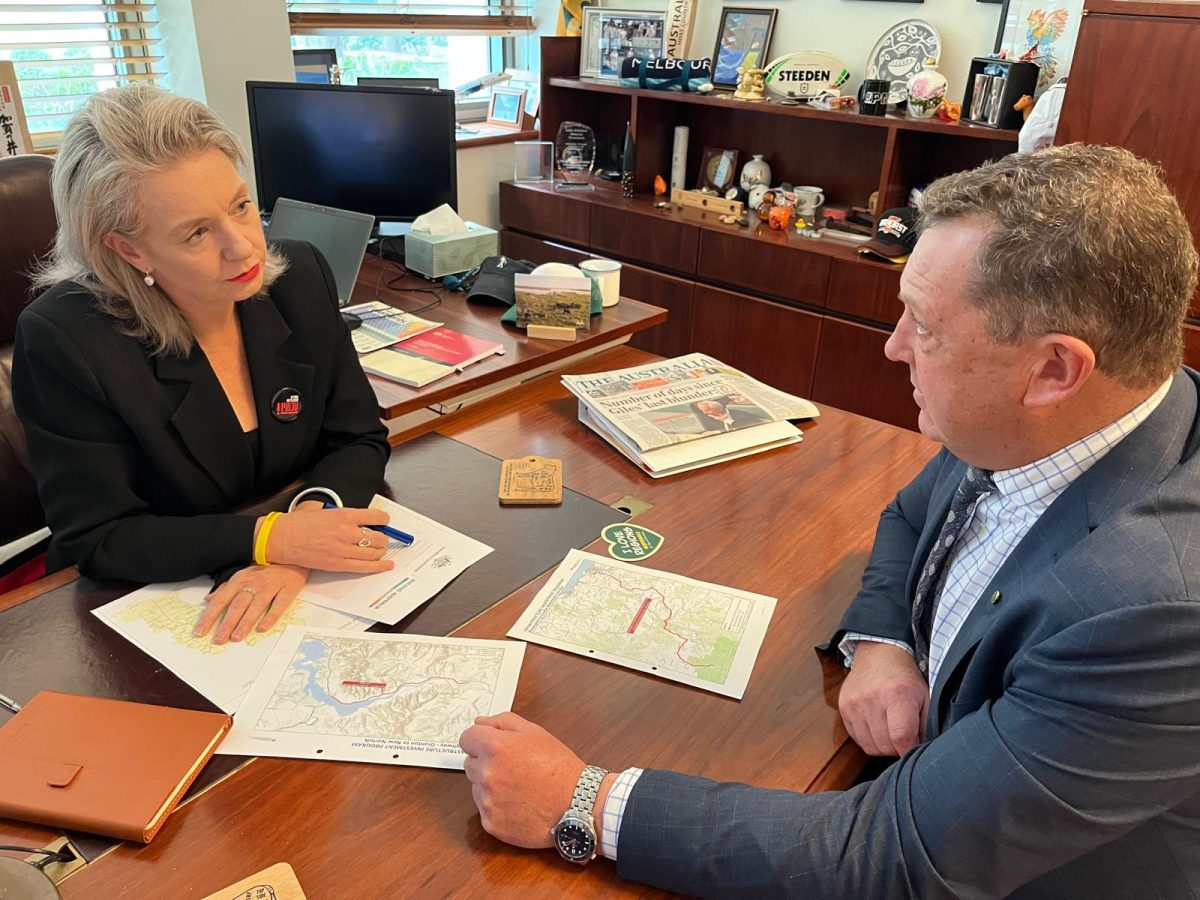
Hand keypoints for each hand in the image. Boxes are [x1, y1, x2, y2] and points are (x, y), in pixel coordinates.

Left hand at [194, 564, 308, 643]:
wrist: (292, 557)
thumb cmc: (266, 569)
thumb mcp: (243, 575)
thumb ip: (225, 589)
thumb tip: (208, 600)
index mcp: (240, 579)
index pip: (221, 600)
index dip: (210, 616)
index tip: (201, 631)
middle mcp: (254, 582)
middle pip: (238, 605)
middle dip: (227, 623)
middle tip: (219, 639)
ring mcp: (272, 586)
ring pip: (256, 606)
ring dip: (246, 623)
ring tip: (236, 637)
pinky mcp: (288, 589)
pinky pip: (278, 605)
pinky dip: (270, 617)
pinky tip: (262, 628)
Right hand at [262, 506, 395, 573]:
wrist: (281, 538)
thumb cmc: (300, 523)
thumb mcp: (326, 511)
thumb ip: (346, 517)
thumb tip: (365, 523)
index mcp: (344, 515)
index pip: (377, 517)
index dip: (384, 520)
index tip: (384, 522)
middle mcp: (346, 532)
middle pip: (379, 537)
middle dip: (383, 538)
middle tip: (381, 538)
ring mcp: (342, 550)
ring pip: (374, 553)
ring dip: (381, 551)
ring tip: (380, 550)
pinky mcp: (337, 564)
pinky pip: (364, 567)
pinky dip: (379, 567)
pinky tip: (387, 565)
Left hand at [460, 712, 584, 848]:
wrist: (577, 805)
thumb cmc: (559, 767)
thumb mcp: (536, 733)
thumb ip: (503, 722)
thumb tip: (479, 723)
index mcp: (495, 747)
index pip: (466, 738)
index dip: (480, 740)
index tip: (493, 747)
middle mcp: (486, 774)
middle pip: (470, 763)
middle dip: (486, 763)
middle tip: (513, 768)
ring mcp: (487, 801)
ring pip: (477, 787)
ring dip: (490, 786)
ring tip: (519, 788)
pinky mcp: (491, 824)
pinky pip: (485, 810)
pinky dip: (497, 807)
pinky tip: (518, 805)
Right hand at [838, 641, 928, 755]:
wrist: (879, 654)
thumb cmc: (905, 677)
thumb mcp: (925, 697)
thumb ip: (926, 726)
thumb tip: (922, 750)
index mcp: (897, 695)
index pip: (901, 738)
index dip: (909, 749)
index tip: (914, 747)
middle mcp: (872, 699)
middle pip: (884, 745)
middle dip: (897, 748)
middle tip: (903, 737)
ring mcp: (854, 704)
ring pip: (869, 746)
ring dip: (882, 746)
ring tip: (889, 732)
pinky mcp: (843, 707)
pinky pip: (856, 738)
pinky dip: (868, 739)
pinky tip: (876, 727)